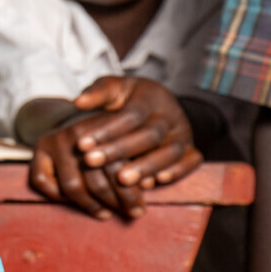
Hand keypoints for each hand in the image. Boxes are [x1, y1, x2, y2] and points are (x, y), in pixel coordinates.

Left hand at [28, 76, 200, 218]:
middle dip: (119, 150)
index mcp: (151, 97)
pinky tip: (155, 183)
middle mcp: (171, 115)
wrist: (159, 104)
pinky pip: (192, 161)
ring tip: (122, 180)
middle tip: (91, 161)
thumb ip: (97, 93)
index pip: (130, 115)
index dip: (106, 131)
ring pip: (171, 151)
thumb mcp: (114, 88)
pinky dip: (177, 172)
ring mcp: (184, 133)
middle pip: (149, 135)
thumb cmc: (128, 98)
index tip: (81, 144)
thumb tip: (78, 102)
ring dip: (147, 167)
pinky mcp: (192, 149)